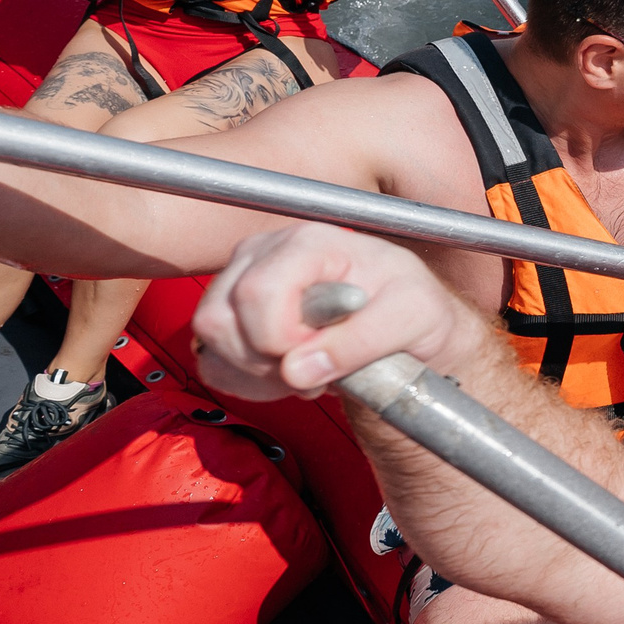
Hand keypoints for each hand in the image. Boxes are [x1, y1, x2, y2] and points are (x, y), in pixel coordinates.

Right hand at [192, 224, 485, 399]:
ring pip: (210, 338)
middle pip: (220, 318)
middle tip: (319, 365)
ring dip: (258, 373)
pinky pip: (211, 361)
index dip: (281, 338)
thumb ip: (363, 339)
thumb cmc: (411, 305)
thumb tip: (296, 369)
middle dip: (267, 359)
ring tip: (309, 367)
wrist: (405, 322)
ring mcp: (240, 279)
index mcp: (309, 242)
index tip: (321, 351)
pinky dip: (247, 381)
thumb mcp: (413, 316)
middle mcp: (265, 252)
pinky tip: (288, 373)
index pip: (258, 293)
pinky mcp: (231, 313)